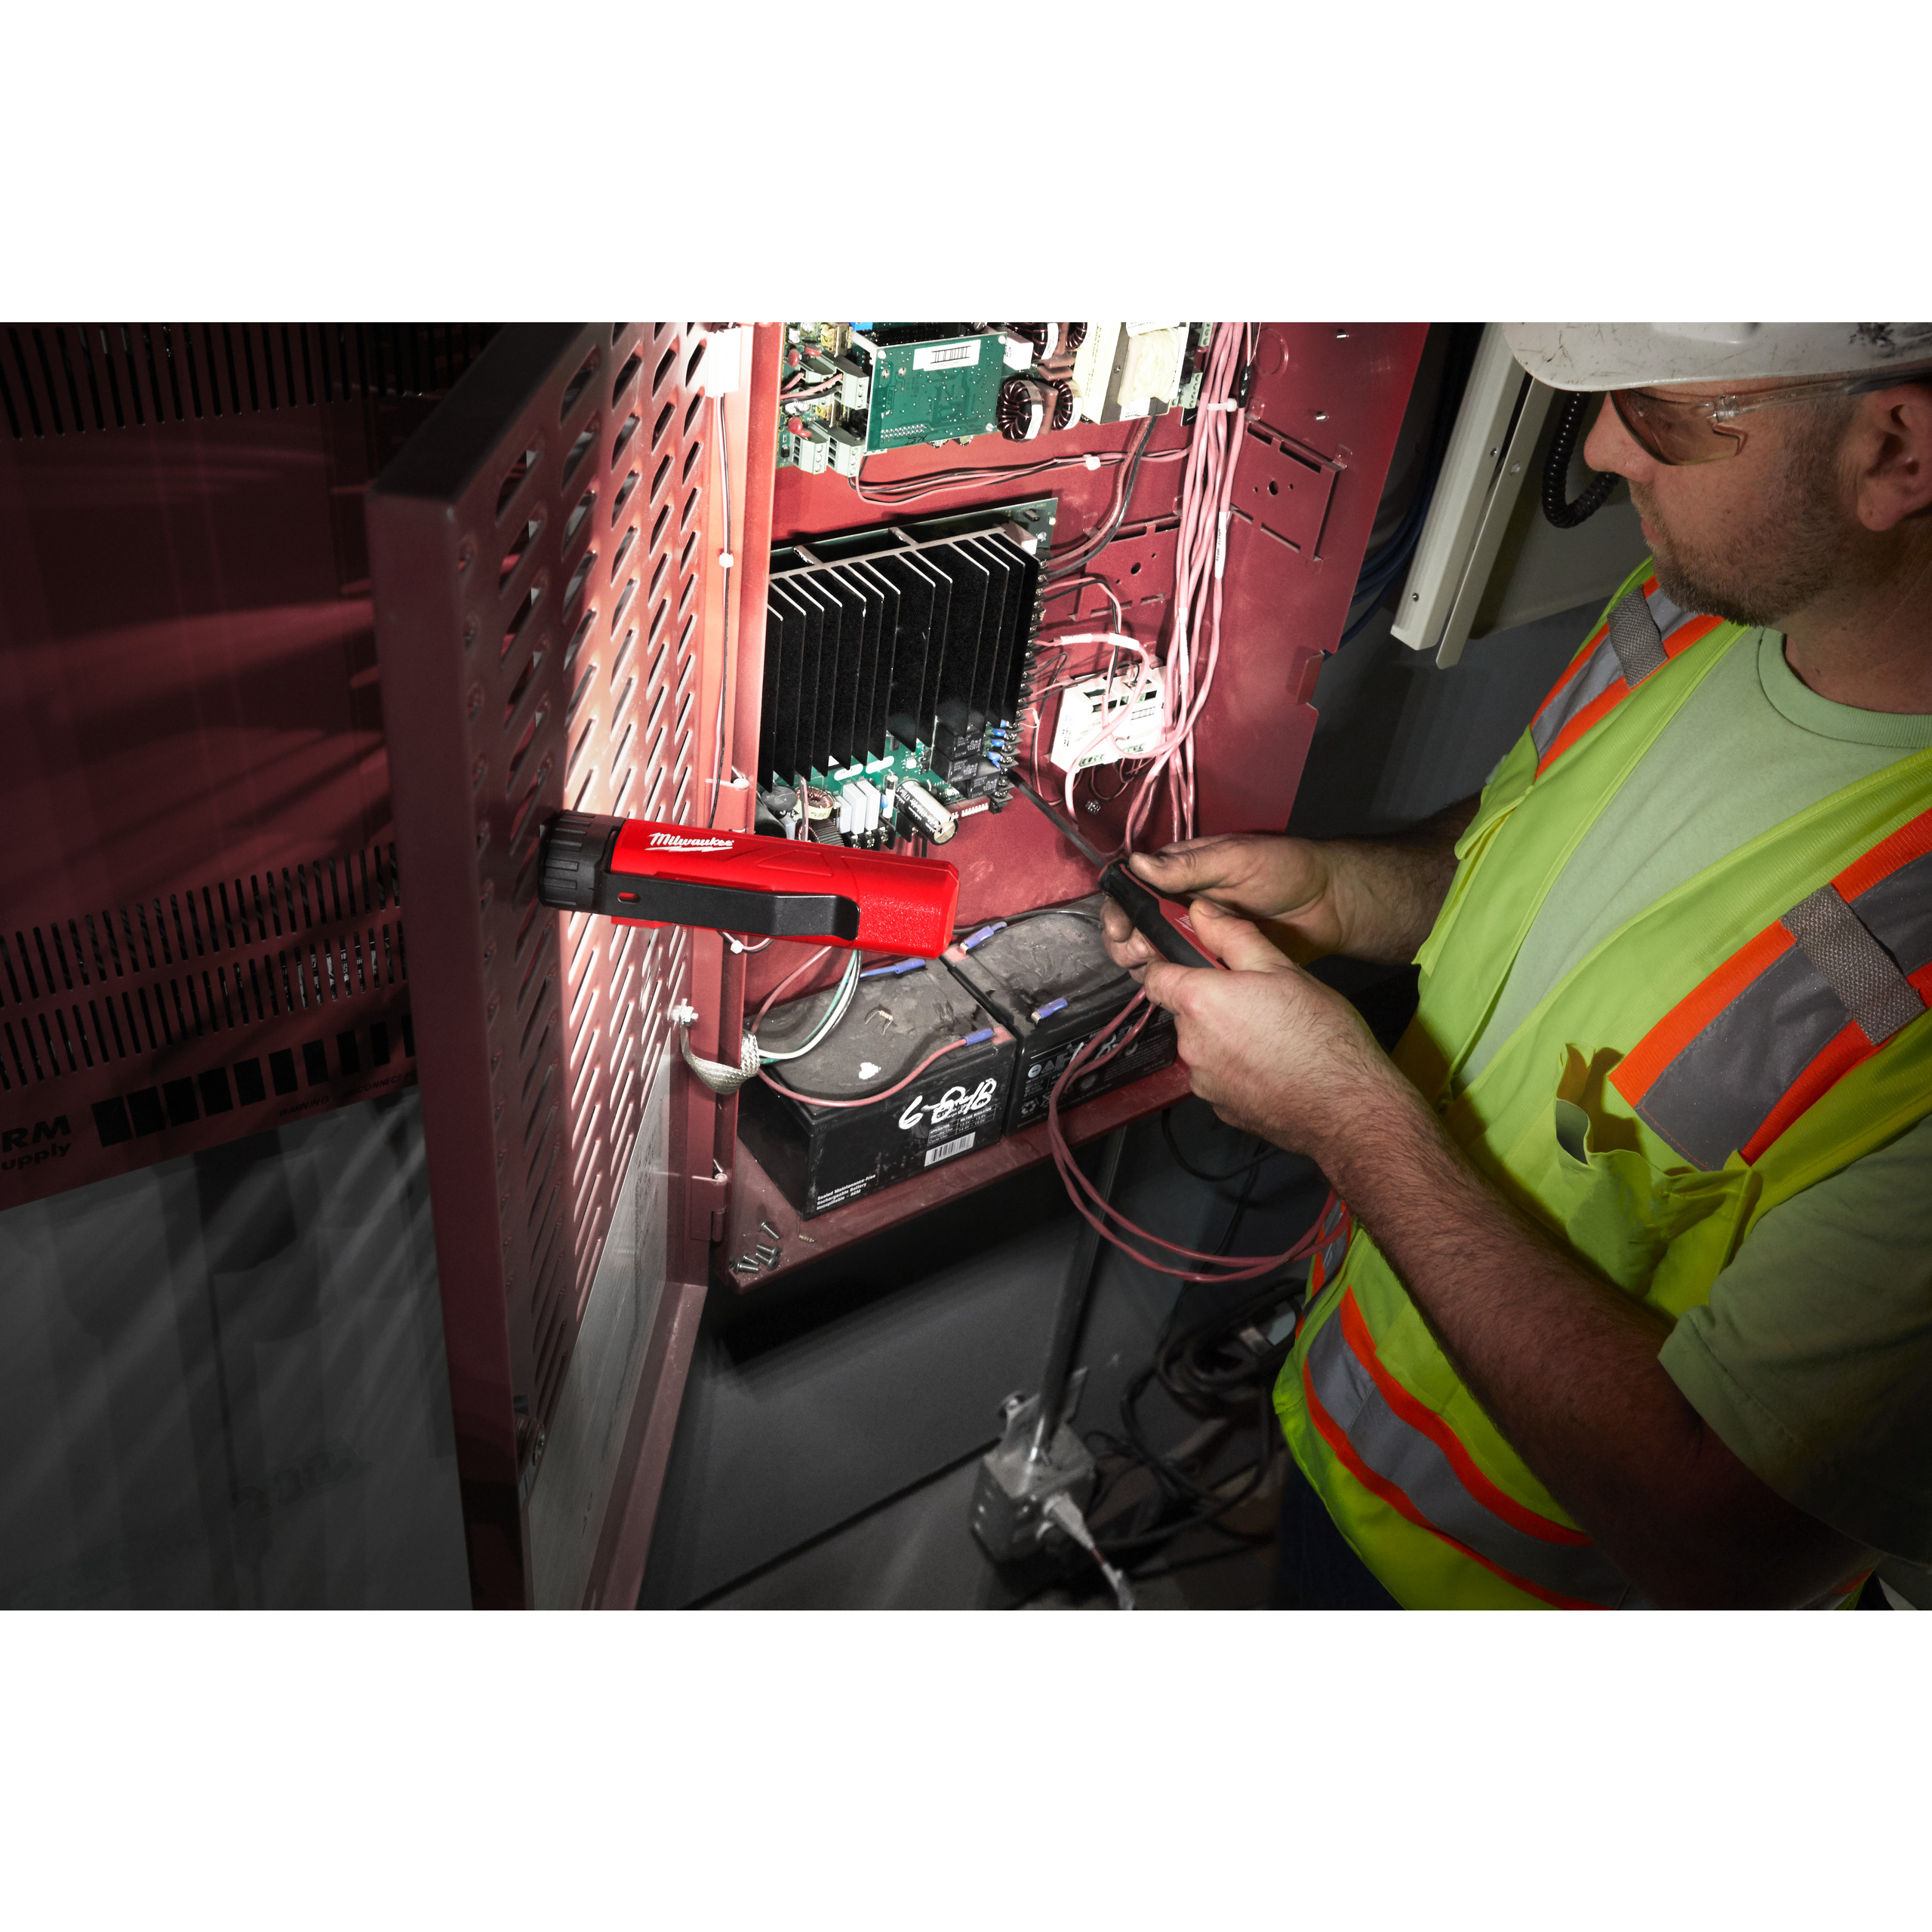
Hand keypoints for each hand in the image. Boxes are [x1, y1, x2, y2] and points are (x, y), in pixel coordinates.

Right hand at [1098, 832, 1346, 973]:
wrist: (1329, 905)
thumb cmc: (1289, 868)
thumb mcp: (1237, 859)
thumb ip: (1190, 867)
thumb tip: (1141, 864)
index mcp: (1182, 871)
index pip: (1134, 888)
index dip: (1121, 908)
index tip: (1123, 925)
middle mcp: (1182, 904)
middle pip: (1135, 926)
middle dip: (1127, 941)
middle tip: (1141, 951)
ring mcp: (1196, 935)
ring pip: (1152, 954)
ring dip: (1146, 963)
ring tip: (1157, 967)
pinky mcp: (1213, 962)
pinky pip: (1183, 976)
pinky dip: (1173, 982)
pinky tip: (1179, 984)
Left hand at [1131, 899, 1409, 1164]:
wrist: (1346, 1106)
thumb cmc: (1320, 1036)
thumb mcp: (1281, 968)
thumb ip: (1232, 937)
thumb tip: (1201, 913)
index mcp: (1199, 1002)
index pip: (1155, 978)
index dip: (1170, 966)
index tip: (1192, 964)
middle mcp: (1191, 1044)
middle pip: (1185, 1012)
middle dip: (1211, 1002)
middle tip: (1256, 997)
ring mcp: (1204, 1081)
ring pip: (1204, 1046)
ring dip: (1225, 1036)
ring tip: (1271, 1033)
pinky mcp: (1221, 1107)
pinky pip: (1220, 1077)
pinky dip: (1238, 1068)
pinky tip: (1273, 1064)